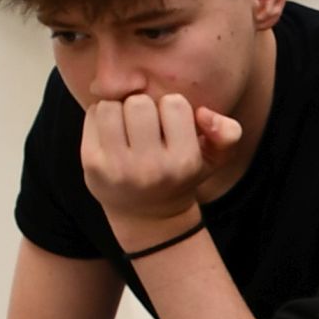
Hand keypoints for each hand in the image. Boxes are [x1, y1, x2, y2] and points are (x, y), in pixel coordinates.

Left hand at [81, 90, 243, 235]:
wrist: (146, 216)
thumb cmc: (180, 177)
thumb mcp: (214, 160)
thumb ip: (227, 133)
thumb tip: (204, 112)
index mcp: (184, 162)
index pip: (174, 104)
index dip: (172, 108)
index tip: (171, 125)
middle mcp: (151, 167)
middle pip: (139, 103)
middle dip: (143, 106)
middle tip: (145, 124)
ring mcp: (117, 167)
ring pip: (111, 107)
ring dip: (119, 109)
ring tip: (126, 126)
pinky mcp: (91, 164)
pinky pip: (92, 116)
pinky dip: (100, 117)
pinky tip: (111, 133)